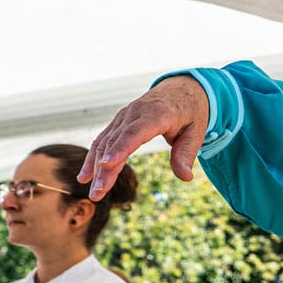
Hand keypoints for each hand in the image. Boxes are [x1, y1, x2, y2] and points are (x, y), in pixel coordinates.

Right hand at [82, 75, 210, 197]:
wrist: (182, 88)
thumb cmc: (191, 112)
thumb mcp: (197, 132)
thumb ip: (187, 154)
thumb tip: (185, 178)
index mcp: (156, 114)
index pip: (134, 133)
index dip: (120, 148)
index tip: (107, 165)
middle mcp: (135, 113)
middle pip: (115, 142)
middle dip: (104, 170)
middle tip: (97, 194)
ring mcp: (124, 116)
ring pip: (104, 142)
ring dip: (95, 168)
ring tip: (93, 192)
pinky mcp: (119, 121)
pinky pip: (103, 140)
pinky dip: (93, 157)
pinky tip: (86, 176)